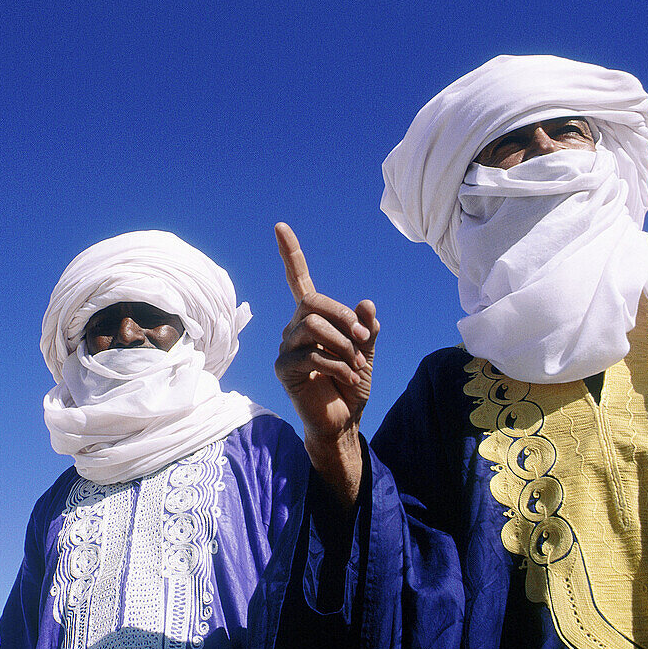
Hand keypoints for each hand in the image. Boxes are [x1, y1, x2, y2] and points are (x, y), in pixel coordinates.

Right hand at [274, 222, 377, 506]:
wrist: (342, 422)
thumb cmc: (351, 386)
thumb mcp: (366, 353)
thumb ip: (367, 329)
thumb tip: (366, 302)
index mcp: (313, 319)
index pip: (298, 280)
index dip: (290, 254)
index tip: (279, 226)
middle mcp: (294, 328)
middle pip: (310, 302)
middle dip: (342, 317)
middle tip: (363, 340)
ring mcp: (286, 348)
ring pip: (311, 327)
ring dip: (342, 345)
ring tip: (356, 364)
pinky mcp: (284, 369)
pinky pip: (311, 356)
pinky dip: (338, 366)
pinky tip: (349, 378)